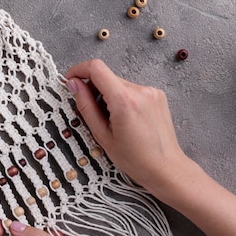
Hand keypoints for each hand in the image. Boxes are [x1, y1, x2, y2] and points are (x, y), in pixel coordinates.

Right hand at [66, 59, 190, 193]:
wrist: (165, 167)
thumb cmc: (134, 158)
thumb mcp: (102, 135)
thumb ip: (86, 106)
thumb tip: (74, 84)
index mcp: (124, 101)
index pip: (96, 68)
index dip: (78, 70)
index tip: (70, 80)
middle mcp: (140, 90)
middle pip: (106, 76)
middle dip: (92, 89)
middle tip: (90, 111)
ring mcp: (151, 91)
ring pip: (118, 83)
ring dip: (108, 95)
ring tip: (111, 120)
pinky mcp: (157, 95)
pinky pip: (131, 89)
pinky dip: (122, 98)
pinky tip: (125, 119)